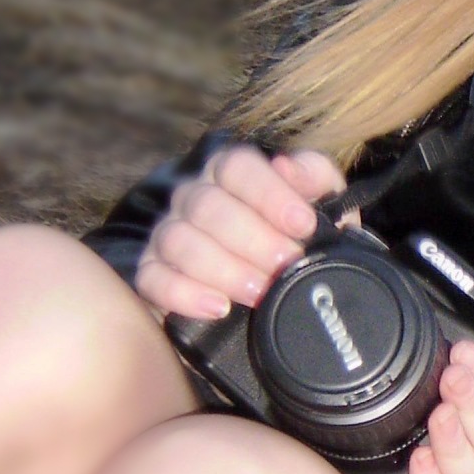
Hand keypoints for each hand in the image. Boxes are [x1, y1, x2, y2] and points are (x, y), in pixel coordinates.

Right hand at [135, 145, 345, 321]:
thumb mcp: (321, 206)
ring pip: (179, 241)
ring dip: (224, 269)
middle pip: (208, 206)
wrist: (280, 283)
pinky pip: (152, 279)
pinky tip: (218, 308)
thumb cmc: (299, 238)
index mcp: (231, 172)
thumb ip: (314, 178)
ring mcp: (169, 234)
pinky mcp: (152, 273)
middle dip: (253, 239)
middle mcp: (194, 197)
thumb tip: (288, 166)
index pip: (237, 166)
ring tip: (260, 293)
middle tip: (286, 264)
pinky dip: (184, 294)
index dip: (269, 193)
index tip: (303, 224)